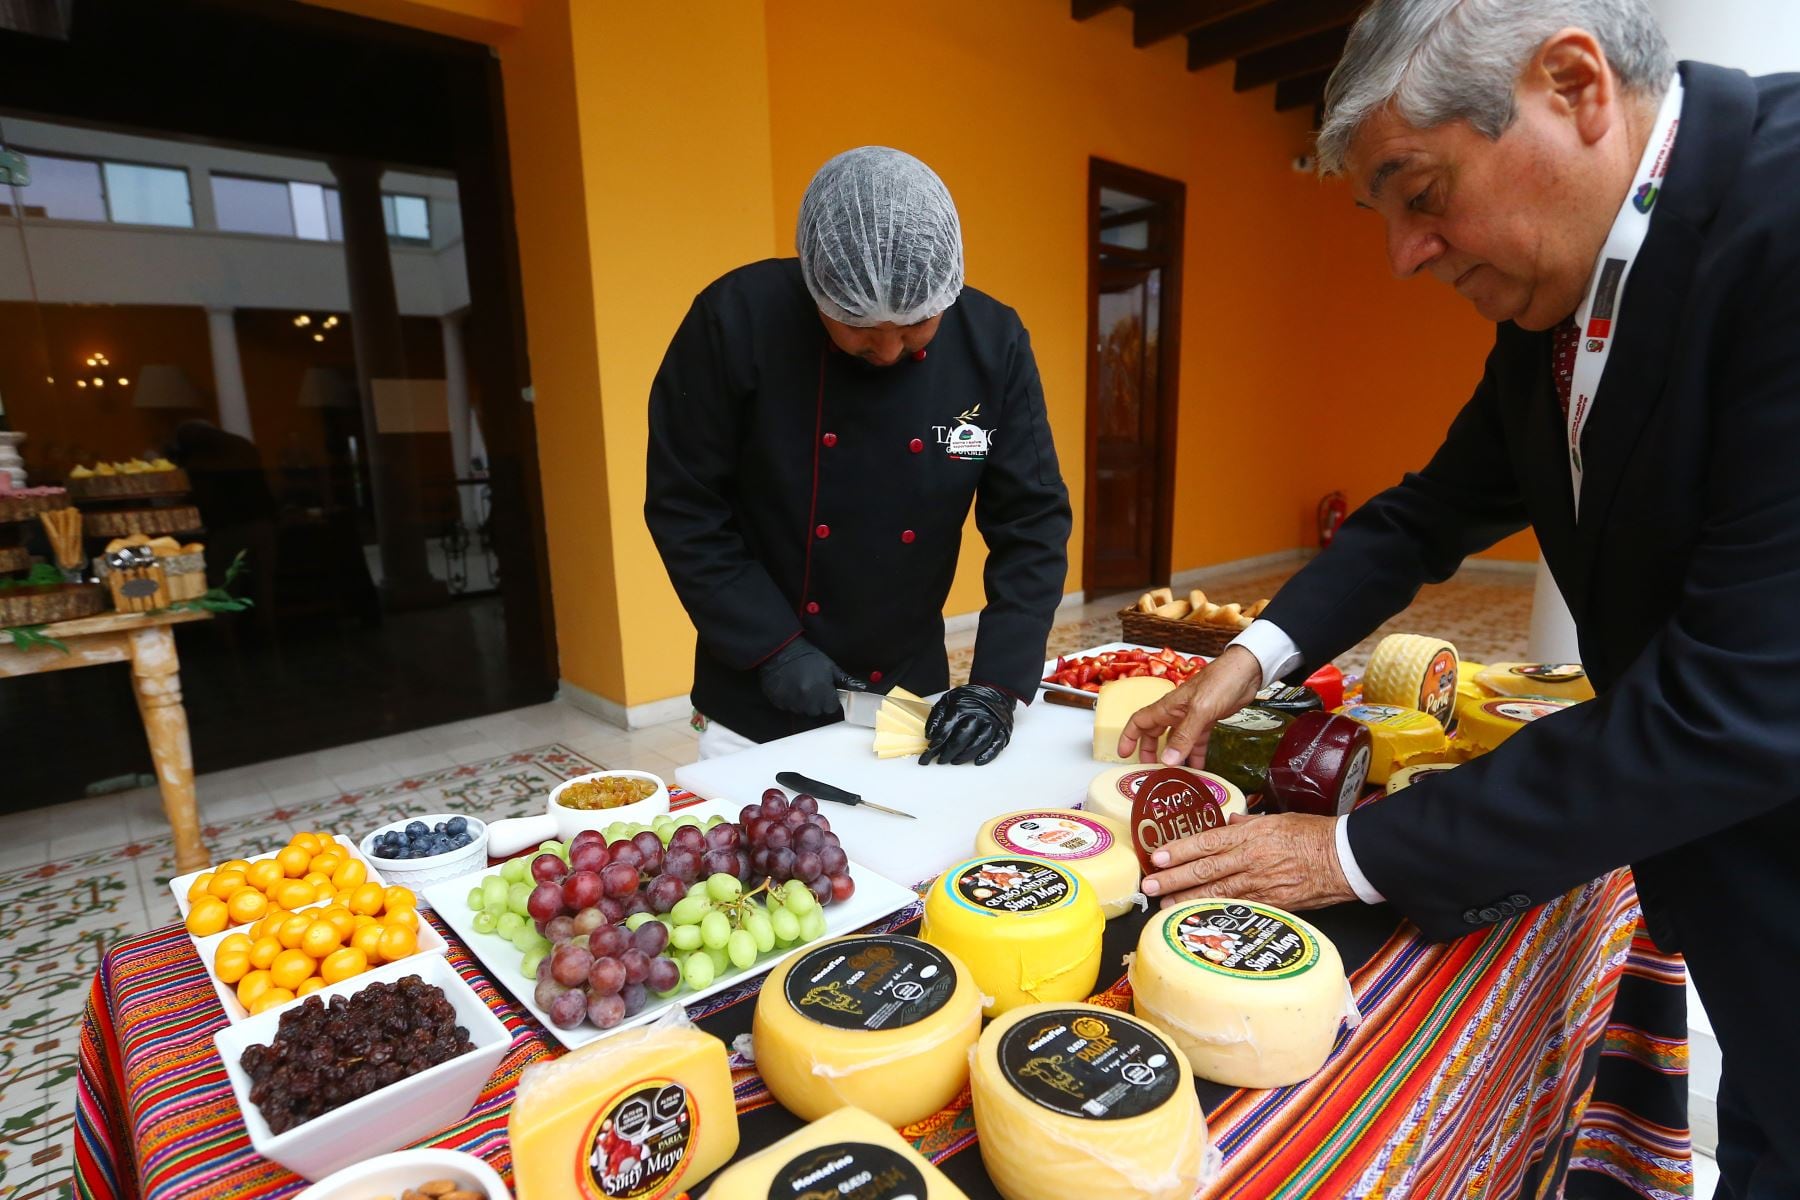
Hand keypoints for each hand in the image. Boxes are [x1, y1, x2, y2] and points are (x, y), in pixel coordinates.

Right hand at [757, 639, 846, 716]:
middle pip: (816, 712)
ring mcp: (791, 702)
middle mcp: (807, 700)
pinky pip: (787, 708)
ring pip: (802, 711)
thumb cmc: (809, 657)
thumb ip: (846, 681)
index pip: (831, 708)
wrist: (782, 649)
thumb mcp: (830, 667)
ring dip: (803, 703)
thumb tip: (862, 688)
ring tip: (800, 686)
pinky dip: (789, 701)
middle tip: (812, 688)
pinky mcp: (778, 702)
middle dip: (816, 703)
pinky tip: (789, 688)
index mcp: (822, 691)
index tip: (826, 692)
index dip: (830, 700)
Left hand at [919, 684, 1015, 765]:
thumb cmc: (968, 699)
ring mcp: (991, 724)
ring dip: (966, 755)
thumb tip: (930, 735)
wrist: (995, 692)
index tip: (930, 749)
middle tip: (941, 760)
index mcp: (963, 707)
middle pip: (963, 737)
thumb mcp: (948, 700)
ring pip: (979, 743)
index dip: (939, 739)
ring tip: (955, 761)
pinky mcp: (1002, 732)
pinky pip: (995, 746)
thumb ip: (937, 716)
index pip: (948, 726)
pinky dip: (987, 755)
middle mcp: (978, 715)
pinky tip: (978, 761)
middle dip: (950, 751)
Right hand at [1118, 644, 1262, 765]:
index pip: (1139, 722)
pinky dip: (1196, 754)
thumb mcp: (1200, 710)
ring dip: (1173, 756)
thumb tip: (1168, 761)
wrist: (1247, 671)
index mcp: (1167, 707)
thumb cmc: (1220, 681)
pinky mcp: (1208, 720)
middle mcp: (1176, 712)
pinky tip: (1200, 768)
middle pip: (1155, 733)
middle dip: (1150, 751)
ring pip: (1176, 740)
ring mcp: (1192, 716)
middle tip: (1150, 770)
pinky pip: (1196, 741)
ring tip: (1174, 775)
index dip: (1128, 737)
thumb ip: (1184, 736)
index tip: (1123, 754)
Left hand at [1141, 812, 1354, 910]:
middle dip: (1174, 879)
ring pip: (1217, 894)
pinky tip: (1199, 917)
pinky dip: (1217, 913)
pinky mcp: (1273, 904)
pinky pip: (1239, 909)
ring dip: (1187, 900)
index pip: (1207, 842)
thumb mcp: (1278, 819)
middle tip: (1149, 886)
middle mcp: (1251, 859)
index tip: (1158, 856)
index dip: (1179, 851)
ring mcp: (1261, 884)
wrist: (1345, 858)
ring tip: (1164, 905)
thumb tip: (1228, 823)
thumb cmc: (1314, 835)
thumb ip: (1248, 823)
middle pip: (1205, 871)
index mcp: (1251, 835)